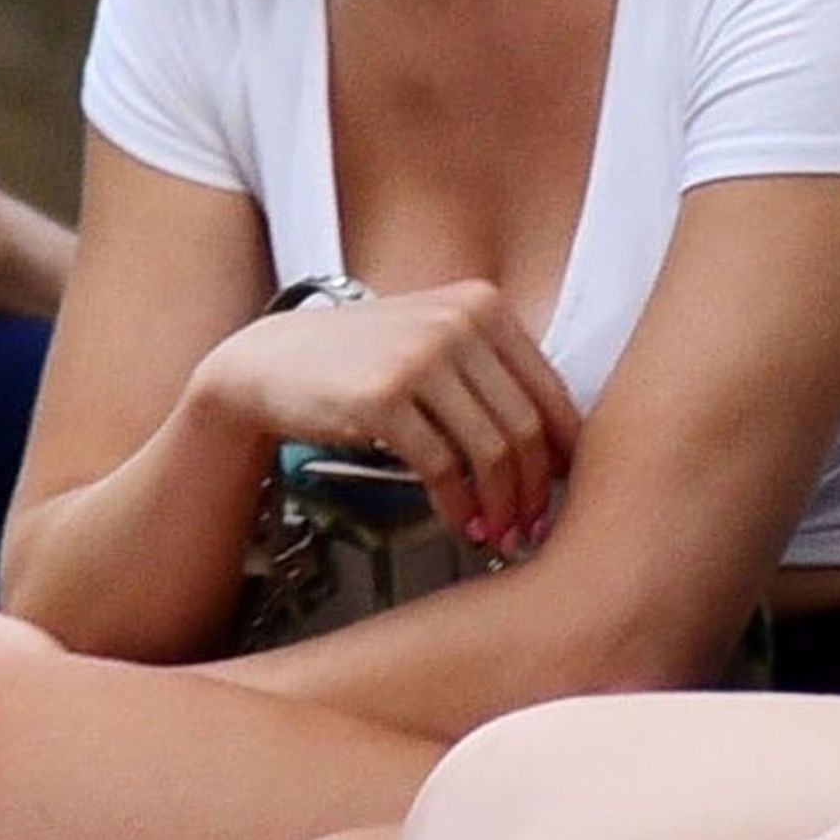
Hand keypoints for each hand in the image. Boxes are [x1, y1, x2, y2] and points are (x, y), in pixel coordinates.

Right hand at [193, 279, 580, 553]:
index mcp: (482, 303)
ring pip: (491, 450)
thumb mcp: (436, 340)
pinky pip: (442, 466)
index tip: (564, 494)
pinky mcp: (383, 396)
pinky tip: (461, 524)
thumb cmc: (365, 359)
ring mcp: (420, 355)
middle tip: (532, 528)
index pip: (547, 389)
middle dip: (536, 489)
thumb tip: (560, 449)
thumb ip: (493, 374)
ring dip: (501, 506)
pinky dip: (459, 506)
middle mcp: (457, 321)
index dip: (563, 453)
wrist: (275, 359)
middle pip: (525, 425)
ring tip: (500, 536)